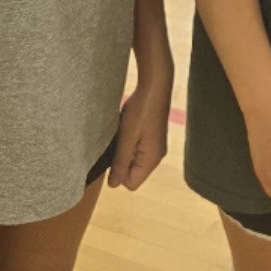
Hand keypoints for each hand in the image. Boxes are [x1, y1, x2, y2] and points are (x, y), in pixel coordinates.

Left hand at [110, 73, 172, 191]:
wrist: (155, 85)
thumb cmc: (141, 110)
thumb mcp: (126, 137)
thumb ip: (120, 163)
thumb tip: (113, 185)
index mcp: (152, 159)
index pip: (130, 184)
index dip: (118, 172)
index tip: (115, 152)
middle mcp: (157, 156)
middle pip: (133, 173)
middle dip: (121, 161)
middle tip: (120, 140)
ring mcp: (156, 146)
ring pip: (133, 161)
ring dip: (124, 150)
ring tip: (124, 132)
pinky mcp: (153, 137)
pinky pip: (137, 150)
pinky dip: (129, 143)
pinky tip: (129, 128)